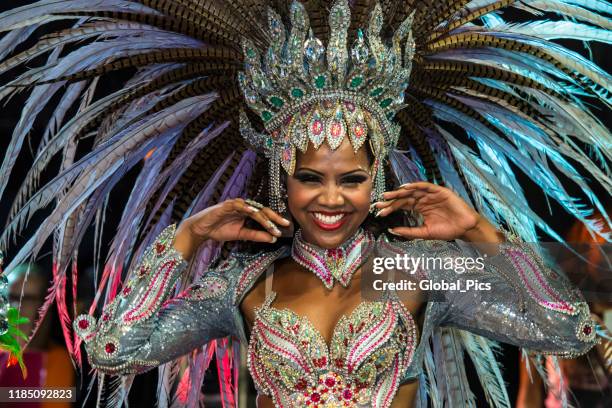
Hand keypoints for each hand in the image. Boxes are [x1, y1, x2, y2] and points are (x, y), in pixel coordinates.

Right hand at [174, 198, 290, 259]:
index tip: (286, 228)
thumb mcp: (241, 235)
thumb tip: (272, 239)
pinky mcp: (225, 205)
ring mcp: (235, 204)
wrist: (201, 230)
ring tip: (271, 226)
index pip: (264, 215)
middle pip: (262, 210)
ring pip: (252, 208)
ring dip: (262, 218)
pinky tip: (253, 212)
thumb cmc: (220, 230)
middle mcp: (244, 206)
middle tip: (285, 224)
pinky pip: (237, 205)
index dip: (275, 221)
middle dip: (274, 218)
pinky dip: (245, 208)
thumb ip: (256, 235)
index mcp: (248, 212)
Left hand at [374, 181, 485, 240]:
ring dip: (400, 192)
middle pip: (404, 197)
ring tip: (389, 195)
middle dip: (391, 200)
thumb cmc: (447, 230)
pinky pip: (425, 186)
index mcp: (419, 208)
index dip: (391, 208)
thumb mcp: (424, 232)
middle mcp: (423, 200)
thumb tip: (392, 230)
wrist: (465, 229)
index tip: (379, 212)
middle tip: (379, 202)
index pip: (402, 206)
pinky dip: (415, 185)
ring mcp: (431, 195)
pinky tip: (406, 187)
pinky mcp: (439, 191)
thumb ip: (409, 231)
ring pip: (412, 191)